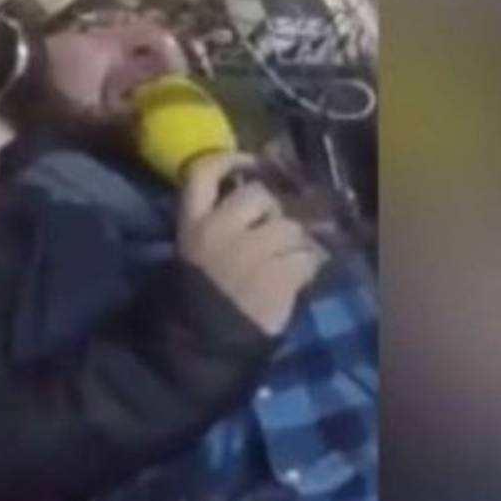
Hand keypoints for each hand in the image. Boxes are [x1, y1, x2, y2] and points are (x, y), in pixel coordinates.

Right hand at [177, 152, 327, 334]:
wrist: (204, 342)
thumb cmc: (200, 294)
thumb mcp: (196, 249)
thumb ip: (219, 220)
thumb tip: (260, 200)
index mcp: (193, 223)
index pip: (203, 172)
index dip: (229, 159)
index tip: (251, 162)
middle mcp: (220, 230)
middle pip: (258, 195)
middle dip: (271, 211)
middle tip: (271, 231)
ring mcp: (251, 252)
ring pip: (290, 226)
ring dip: (294, 242)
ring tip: (287, 259)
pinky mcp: (278, 276)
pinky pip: (307, 257)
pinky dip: (307, 266)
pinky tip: (298, 277)